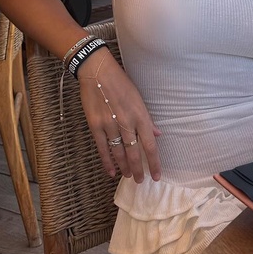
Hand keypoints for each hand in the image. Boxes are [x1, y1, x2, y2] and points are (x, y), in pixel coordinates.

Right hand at [77, 51, 160, 181]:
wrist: (98, 72)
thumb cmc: (121, 83)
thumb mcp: (139, 98)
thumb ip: (147, 119)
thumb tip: (157, 134)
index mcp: (140, 115)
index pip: (150, 145)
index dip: (154, 162)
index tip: (157, 175)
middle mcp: (126, 122)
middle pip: (134, 152)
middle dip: (139, 169)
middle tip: (141, 181)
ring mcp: (110, 125)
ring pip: (119, 153)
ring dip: (124, 167)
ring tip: (129, 176)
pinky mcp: (95, 125)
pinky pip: (102, 148)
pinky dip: (107, 162)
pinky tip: (111, 172)